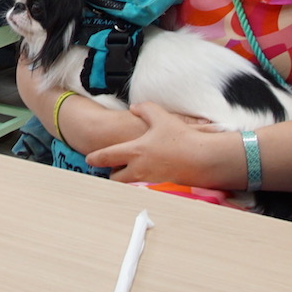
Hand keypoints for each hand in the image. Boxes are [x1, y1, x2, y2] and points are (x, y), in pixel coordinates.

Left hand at [84, 100, 227, 185]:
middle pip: (116, 178)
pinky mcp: (161, 183)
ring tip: (128, 169)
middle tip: (111, 168)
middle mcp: (139, 169)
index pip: (108, 157)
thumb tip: (135, 108)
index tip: (89, 159)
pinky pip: (144, 184)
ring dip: (126, 177)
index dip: (96, 158)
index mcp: (135, 151)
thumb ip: (145, 109)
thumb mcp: (161, 117)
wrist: (202, 159)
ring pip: (130, 183)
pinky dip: (142, 178)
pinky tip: (150, 169)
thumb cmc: (181, 138)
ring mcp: (150, 178)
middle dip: (111, 174)